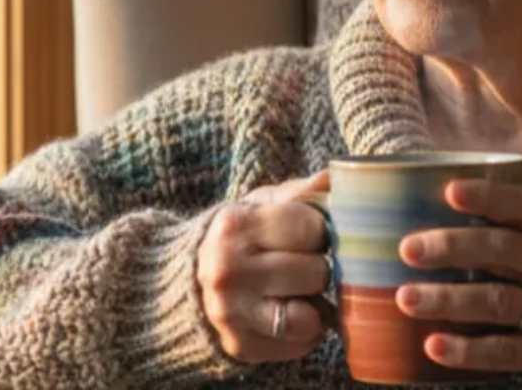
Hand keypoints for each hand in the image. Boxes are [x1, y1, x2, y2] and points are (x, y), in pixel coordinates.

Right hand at [197, 171, 331, 363]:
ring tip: (300, 291)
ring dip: (314, 304)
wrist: (186, 280)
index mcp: (234, 225)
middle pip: (316, 273)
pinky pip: (301, 344)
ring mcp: (231, 313)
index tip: (309, 234)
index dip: (320, 231)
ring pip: (310, 316)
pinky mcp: (240, 345)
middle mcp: (227, 271)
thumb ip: (301, 192)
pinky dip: (305, 331)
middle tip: (303, 264)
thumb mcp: (261, 204)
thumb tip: (335, 176)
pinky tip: (291, 313)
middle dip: (318, 268)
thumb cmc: (240, 237)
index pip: (312, 228)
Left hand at [395, 179, 521, 386]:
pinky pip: (507, 351)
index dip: (489, 197)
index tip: (450, 191)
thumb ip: (514, 227)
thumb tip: (435, 204)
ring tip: (407, 298)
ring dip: (449, 300)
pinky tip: (434, 346)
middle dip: (453, 247)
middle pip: (505, 251)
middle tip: (408, 249)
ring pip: (500, 302)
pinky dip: (467, 350)